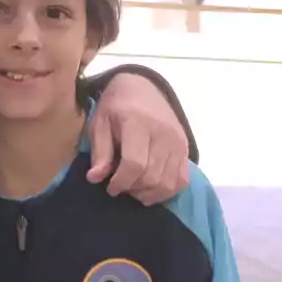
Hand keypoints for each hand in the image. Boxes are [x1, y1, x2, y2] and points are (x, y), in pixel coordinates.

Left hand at [88, 74, 188, 204]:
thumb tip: (95, 179)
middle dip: (133, 189)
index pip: (134, 164)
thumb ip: (100, 152)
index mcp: (138, 124)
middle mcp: (163, 134)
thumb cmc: (116, 106)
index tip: (110, 187)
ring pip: (168, 183)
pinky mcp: (185, 149)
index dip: (121, 182)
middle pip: (152, 177)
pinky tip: (151, 189)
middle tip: (121, 186)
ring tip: (134, 189)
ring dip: (149, 193)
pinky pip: (182, 180)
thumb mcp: (100, 123)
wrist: (143, 87)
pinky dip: (167, 191)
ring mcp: (178, 143)